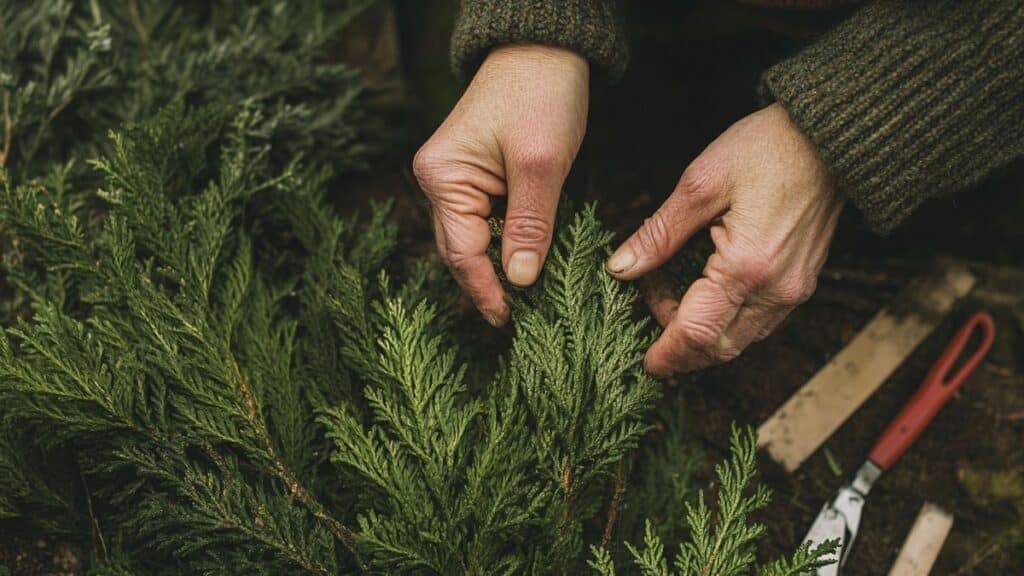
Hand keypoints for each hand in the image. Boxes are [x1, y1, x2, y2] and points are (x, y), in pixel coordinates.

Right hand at [413, 44, 588, 326]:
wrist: (544, 49)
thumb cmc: (541, 95)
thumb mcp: (540, 165)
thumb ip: (530, 225)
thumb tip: (521, 281)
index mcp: (442, 177)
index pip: (461, 251)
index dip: (485, 290)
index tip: (509, 322)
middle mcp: (439, 180)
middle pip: (460, 249)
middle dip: (488, 284)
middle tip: (519, 321)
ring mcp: (454, 178)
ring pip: (473, 238)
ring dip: (496, 268)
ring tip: (524, 302)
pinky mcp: (475, 175)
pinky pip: (485, 221)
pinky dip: (503, 244)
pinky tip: (522, 264)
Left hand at [607, 103, 843, 375]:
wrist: (830, 137)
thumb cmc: (767, 149)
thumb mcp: (699, 184)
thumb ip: (659, 234)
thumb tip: (621, 269)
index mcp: (747, 267)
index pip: (698, 333)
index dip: (667, 353)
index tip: (644, 362)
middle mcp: (776, 290)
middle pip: (720, 348)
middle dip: (679, 346)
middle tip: (648, 312)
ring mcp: (794, 290)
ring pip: (740, 340)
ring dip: (701, 333)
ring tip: (669, 294)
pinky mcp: (801, 283)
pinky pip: (758, 322)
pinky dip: (726, 321)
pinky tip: (702, 293)